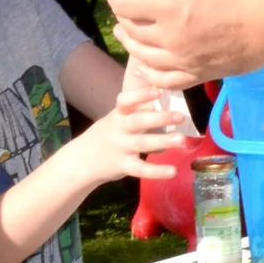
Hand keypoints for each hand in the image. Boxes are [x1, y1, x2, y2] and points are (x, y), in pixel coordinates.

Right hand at [71, 88, 187, 184]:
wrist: (82, 160)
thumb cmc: (106, 135)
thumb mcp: (117, 119)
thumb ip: (137, 109)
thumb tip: (162, 90)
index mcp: (118, 115)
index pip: (125, 100)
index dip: (140, 95)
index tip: (158, 91)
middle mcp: (118, 129)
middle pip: (138, 121)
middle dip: (159, 117)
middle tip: (181, 115)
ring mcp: (120, 147)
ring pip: (142, 143)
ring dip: (162, 141)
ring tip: (182, 139)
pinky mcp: (123, 166)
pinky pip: (141, 169)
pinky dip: (157, 171)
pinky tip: (173, 171)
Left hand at [112, 0, 263, 90]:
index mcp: (170, 7)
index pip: (123, 2)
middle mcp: (170, 38)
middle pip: (130, 28)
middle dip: (124, 14)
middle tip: (129, 4)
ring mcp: (182, 61)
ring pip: (141, 55)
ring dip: (130, 41)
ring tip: (127, 31)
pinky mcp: (196, 75)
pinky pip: (163, 80)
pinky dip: (148, 73)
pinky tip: (144, 64)